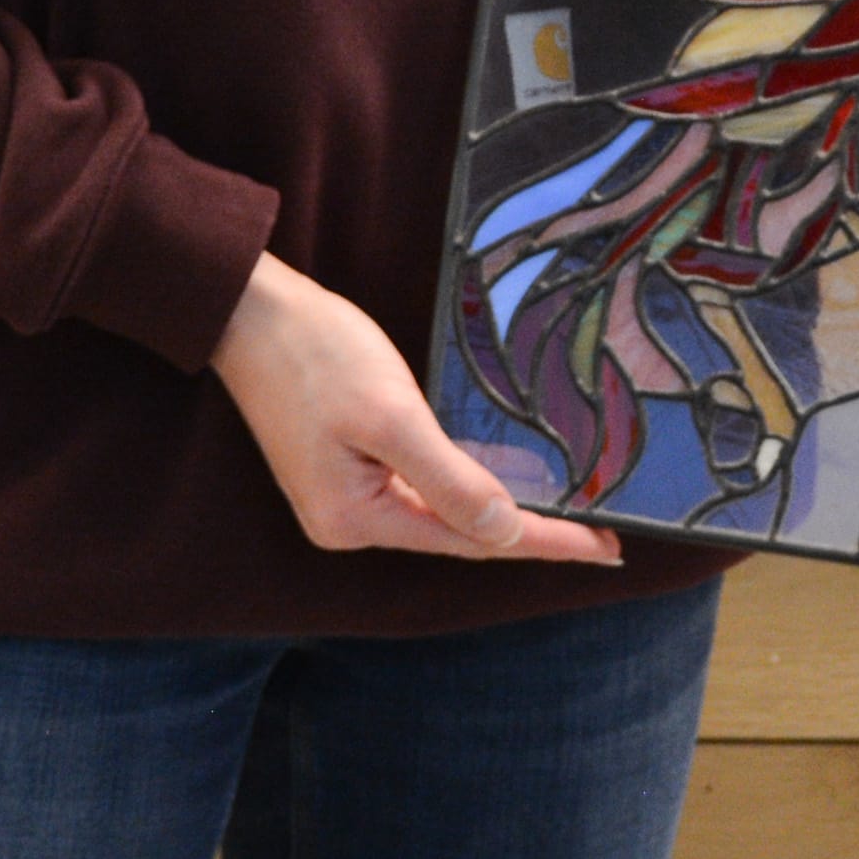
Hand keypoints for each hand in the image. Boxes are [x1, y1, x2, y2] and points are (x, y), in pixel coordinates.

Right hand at [210, 252, 623, 564]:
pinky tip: (498, 479)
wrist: (251, 310)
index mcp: (356, 519)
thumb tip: (504, 534)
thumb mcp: (392, 414)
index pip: (473, 540)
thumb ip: (449, 479)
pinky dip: (464, 484)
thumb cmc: (316, 353)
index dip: (545, 541)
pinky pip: (419, 487)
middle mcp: (348, 522)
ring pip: (439, 511)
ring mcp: (343, 496)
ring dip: (499, 508)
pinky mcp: (344, 466)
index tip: (608, 548)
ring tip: (567, 511)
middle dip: (528, 531)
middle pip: (457, 534)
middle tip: (602, 533)